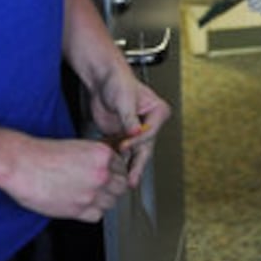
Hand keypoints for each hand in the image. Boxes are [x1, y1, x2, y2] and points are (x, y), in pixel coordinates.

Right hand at [2, 134, 131, 221]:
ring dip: (104, 199)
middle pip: (121, 185)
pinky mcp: (78, 209)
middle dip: (113, 185)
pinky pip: (97, 215)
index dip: (115, 170)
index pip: (123, 166)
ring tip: (91, 194)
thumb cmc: (43, 154)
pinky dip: (92, 211)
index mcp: (102, 154)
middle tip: (103, 185)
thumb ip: (96, 158)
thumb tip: (107, 166)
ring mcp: (91, 193)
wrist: (23, 165)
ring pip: (112, 202)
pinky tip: (83, 204)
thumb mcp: (78, 147)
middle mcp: (101, 174)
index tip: (110, 173)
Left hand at [88, 69, 170, 187]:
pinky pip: (121, 151)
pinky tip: (111, 169)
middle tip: (132, 180)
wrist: (102, 78)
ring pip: (134, 153)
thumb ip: (130, 117)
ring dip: (127, 166)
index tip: (124, 144)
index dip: (137, 140)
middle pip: (145, 147)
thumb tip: (136, 132)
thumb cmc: (118, 80)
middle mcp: (149, 123)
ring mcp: (136, 131)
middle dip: (137, 165)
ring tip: (123, 182)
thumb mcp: (125, 98)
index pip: (150, 133)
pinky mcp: (123, 135)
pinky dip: (116, 159)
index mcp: (157, 112)